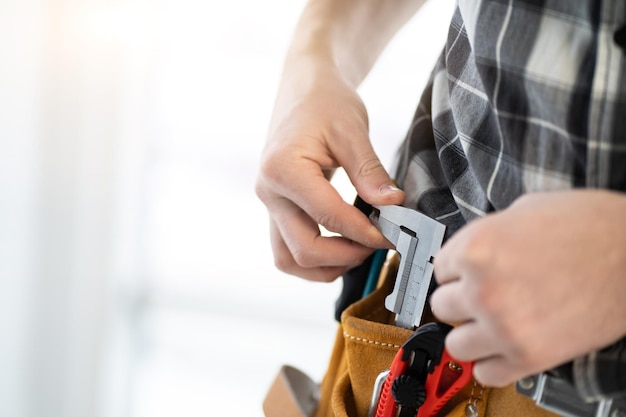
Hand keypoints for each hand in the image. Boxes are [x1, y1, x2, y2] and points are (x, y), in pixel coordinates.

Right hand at [256, 61, 403, 281]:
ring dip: (326, 266)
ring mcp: (268, 204)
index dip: (365, 233)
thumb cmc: (326, 101)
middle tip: (381, 243)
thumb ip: (370, 172)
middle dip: (348, 255)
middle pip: (304, 249)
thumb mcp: (352, 130)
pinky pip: (287, 250)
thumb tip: (394, 208)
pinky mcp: (276, 209)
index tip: (396, 235)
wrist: (303, 88)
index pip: (328, 217)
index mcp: (283, 169)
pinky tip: (342, 247)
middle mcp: (268, 192)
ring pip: (289, 259)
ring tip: (360, 251)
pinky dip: (314, 259)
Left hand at [430, 190, 625, 386]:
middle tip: (483, 295)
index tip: (470, 274)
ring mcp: (504, 327)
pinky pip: (486, 373)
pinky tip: (506, 346)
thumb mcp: (523, 210)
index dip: (459, 270)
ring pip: (456, 343)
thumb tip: (473, 250)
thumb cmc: (589, 226)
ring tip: (491, 323)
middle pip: (442, 305)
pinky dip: (493, 363)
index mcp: (476, 249)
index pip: (440, 269)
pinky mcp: (529, 356)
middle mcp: (483, 290)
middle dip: (462, 299)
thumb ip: (487, 234)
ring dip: (471, 333)